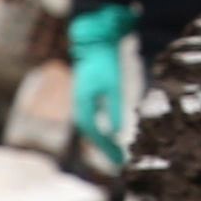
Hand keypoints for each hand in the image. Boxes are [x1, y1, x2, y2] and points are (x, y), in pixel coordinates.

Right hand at [68, 4, 136, 162]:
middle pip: (91, 132)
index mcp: (83, 104)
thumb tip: (118, 132)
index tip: (120, 162)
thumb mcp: (113, 86)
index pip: (94, 134)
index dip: (107, 149)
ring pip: (92, 124)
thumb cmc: (104, 61)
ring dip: (103, 137)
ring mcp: (83, 97)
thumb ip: (115, 108)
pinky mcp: (88, 92)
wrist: (96, 39)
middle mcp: (80, 103)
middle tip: (119, 160)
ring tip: (116, 149)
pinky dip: (103, 125)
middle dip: (104, 147)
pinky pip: (94, 115)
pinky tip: (112, 129)